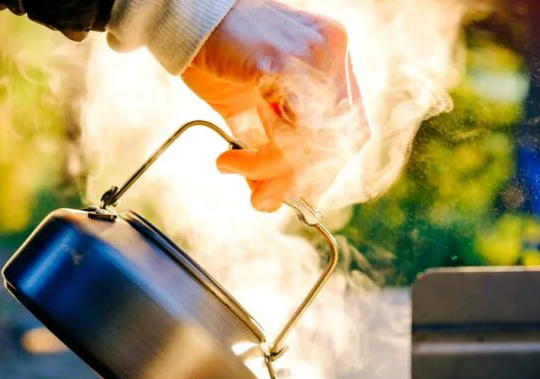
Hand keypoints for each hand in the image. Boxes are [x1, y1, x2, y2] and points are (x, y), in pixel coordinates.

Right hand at [184, 0, 369, 211]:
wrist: (185, 20)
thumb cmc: (218, 57)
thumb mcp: (252, 108)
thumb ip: (270, 145)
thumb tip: (270, 199)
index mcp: (335, 58)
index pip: (354, 127)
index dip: (328, 168)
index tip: (298, 190)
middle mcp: (334, 52)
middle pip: (339, 141)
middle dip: (299, 179)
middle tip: (262, 199)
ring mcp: (314, 55)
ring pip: (313, 143)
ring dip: (271, 172)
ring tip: (233, 171)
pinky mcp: (285, 64)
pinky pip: (288, 134)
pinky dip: (260, 159)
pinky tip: (230, 159)